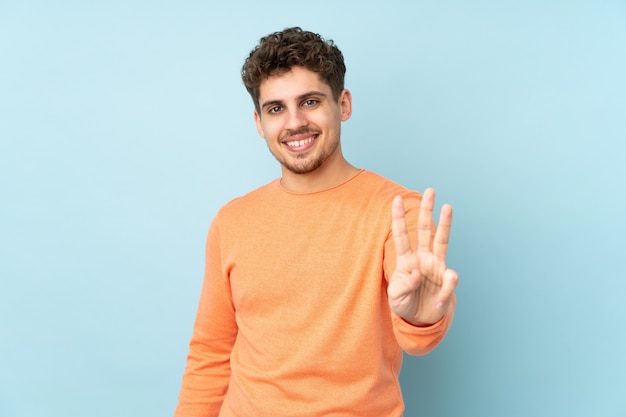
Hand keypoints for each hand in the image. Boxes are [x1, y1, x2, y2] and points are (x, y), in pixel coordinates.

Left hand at [388, 188, 457, 325]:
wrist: (421, 320)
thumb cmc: (404, 304)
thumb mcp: (395, 297)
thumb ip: (403, 285)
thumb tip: (417, 272)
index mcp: (406, 260)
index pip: (401, 236)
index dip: (397, 218)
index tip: (394, 199)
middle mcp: (423, 257)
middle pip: (425, 229)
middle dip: (427, 210)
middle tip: (430, 190)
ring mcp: (437, 266)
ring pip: (442, 240)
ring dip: (445, 223)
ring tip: (448, 206)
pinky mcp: (447, 280)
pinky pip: (450, 280)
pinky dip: (444, 292)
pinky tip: (437, 303)